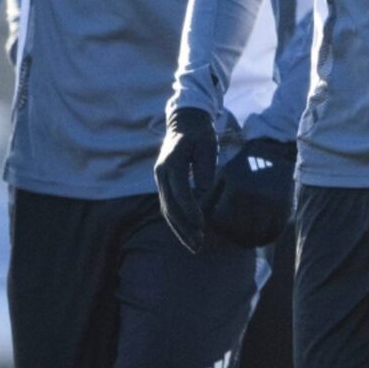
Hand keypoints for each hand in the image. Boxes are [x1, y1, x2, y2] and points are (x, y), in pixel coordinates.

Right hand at [154, 107, 218, 253]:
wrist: (184, 122)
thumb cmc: (200, 133)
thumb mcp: (208, 144)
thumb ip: (205, 166)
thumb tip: (203, 190)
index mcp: (172, 163)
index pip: (180, 193)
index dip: (190, 211)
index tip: (201, 226)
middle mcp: (162, 173)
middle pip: (170, 207)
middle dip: (184, 228)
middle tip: (198, 245)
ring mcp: (160, 179)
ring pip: (167, 210)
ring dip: (180, 229)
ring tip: (194, 245)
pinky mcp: (164, 183)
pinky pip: (168, 206)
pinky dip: (178, 221)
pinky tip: (188, 234)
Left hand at [209, 137, 294, 248]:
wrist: (274, 152)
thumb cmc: (243, 166)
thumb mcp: (224, 176)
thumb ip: (210, 196)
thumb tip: (197, 217)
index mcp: (236, 188)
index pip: (223, 222)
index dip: (220, 228)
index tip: (222, 226)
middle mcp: (254, 196)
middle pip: (240, 232)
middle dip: (234, 237)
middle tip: (234, 236)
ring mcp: (272, 203)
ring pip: (257, 236)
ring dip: (250, 241)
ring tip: (246, 238)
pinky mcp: (285, 208)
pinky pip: (273, 233)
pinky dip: (265, 239)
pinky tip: (260, 236)